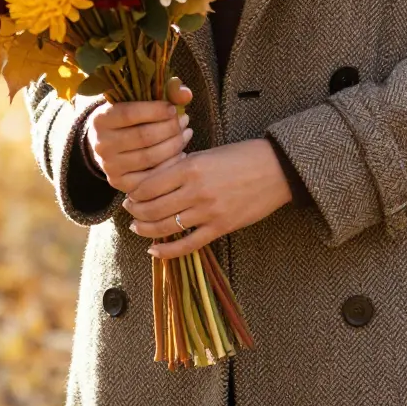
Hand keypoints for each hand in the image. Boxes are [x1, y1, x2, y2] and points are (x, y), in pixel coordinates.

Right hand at [86, 76, 194, 191]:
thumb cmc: (131, 117)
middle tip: (185, 120)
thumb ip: (166, 91)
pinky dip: (170, 165)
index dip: (156, 110)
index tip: (174, 109)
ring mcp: (109, 166)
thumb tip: (186, 95)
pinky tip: (181, 154)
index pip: (130, 114)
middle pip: (143, 136)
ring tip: (186, 133)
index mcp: (101, 119)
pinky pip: (151, 177)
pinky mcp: (119, 182)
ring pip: (150, 157)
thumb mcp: (141, 99)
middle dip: (170, 128)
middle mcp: (101, 144)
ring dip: (175, 145)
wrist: (111, 144)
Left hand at [124, 139, 295, 258]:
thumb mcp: (207, 154)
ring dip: (145, 230)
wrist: (277, 169)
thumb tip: (152, 181)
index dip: (133, 193)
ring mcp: (208, 212)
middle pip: (152, 209)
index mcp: (190, 167)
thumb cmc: (242, 156)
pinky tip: (154, 251)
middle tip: (129, 211)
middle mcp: (196, 191)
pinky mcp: (221, 227)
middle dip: (135, 212)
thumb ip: (180, 167)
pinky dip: (167, 251)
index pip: (148, 186)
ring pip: (165, 228)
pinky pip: (187, 245)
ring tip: (138, 227)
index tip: (130, 194)